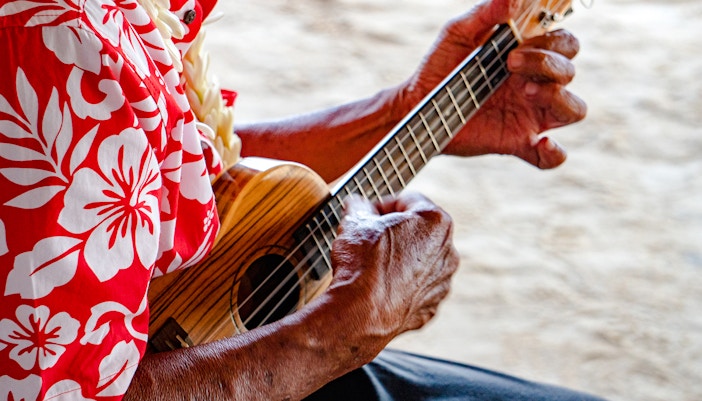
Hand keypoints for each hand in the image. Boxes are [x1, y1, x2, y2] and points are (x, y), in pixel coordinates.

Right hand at [329, 193, 458, 345]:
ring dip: (400, 259)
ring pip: (419, 261)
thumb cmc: (362, 263)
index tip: (366, 214)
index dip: (382, 204)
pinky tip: (379, 288)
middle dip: (395, 232)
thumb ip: (360, 206)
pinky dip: (400, 286)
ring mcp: (442, 282)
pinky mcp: (431, 307)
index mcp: (435, 221)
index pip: (408, 200)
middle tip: (368, 238)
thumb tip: (358, 205)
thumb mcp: (355, 222)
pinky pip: (416, 289)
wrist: (360, 313)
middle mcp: (448, 251)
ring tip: (372, 265)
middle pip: (419, 231)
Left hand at [399, 0, 586, 168]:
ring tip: (527, 93)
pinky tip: (541, 143)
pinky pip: (550, 156)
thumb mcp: (457, 33)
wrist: (416, 104)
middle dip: (549, 64)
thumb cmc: (440, 66)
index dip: (552, 41)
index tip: (517, 43)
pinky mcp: (517, 143)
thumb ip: (485, 13)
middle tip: (511, 64)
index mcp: (528, 57)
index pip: (564, 44)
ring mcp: (529, 115)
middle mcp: (535, 85)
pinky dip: (554, 153)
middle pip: (570, 72)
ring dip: (559, 98)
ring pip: (574, 109)